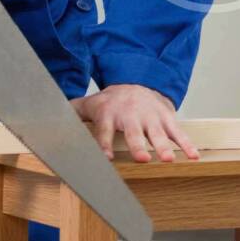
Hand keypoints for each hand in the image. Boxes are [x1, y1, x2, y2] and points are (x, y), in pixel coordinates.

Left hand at [70, 84, 198, 162]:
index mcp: (110, 114)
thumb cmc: (112, 101)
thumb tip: (46, 117)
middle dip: (139, 146)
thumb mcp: (91, 104)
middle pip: (134, 133)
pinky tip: (193, 156)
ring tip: (168, 159)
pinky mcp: (166, 117)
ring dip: (164, 146)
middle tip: (144, 158)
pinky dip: (186, 144)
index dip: (103, 144)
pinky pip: (178, 132)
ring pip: (158, 133)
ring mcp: (150, 117)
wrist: (138, 81)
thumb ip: (73, 112)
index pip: (104, 130)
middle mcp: (131, 115)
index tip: (104, 158)